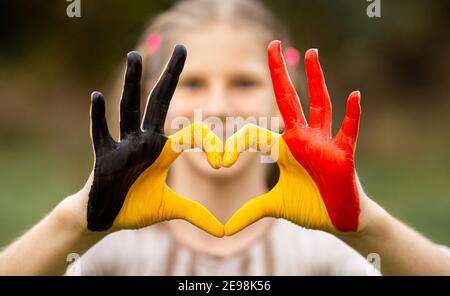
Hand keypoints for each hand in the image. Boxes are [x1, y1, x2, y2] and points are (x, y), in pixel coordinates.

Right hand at [87, 45, 222, 236]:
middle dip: (171, 76)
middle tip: (181, 48)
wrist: (107, 218)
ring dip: (133, 83)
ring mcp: (123, 146)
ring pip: (129, 110)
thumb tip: (223, 231)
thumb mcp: (171, 209)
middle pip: (159, 102)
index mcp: (164, 151)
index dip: (211, 143)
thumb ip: (196, 215)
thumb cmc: (136, 208)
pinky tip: (97, 95)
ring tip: (135, 55)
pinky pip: (100, 134)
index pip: (192, 133)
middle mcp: (145, 141)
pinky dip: (98, 117)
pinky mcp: (104, 157)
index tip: (223, 162)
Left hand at [223, 41, 362, 234]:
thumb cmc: (310, 207)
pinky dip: (352, 114)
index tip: (218, 163)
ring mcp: (323, 143)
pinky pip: (348, 131)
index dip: (233, 144)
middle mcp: (302, 139)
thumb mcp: (275, 207)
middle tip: (271, 44)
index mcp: (283, 148)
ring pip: (318, 105)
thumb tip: (225, 228)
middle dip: (279, 74)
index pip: (253, 133)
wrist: (338, 220)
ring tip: (312, 53)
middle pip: (288, 100)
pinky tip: (354, 94)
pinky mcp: (343, 154)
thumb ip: (252, 211)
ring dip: (316, 79)